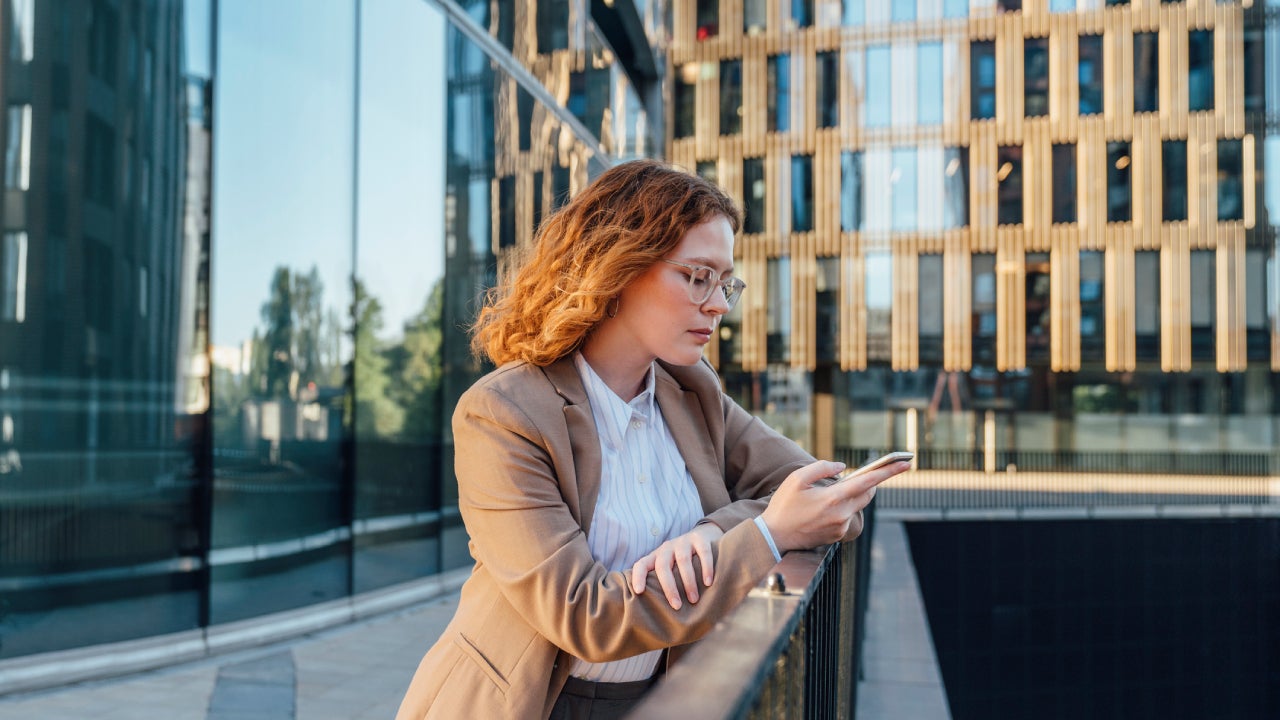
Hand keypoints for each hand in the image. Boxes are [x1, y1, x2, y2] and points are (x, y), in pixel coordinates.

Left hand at [629, 522, 723, 609]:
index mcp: (656, 557)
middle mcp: (667, 548)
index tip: (639, 592)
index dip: (638, 576)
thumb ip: (662, 582)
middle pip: (663, 566)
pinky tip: (708, 583)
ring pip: (683, 560)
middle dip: (669, 587)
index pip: (641, 564)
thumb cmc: (683, 562)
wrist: (703, 536)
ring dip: (688, 582)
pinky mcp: (700, 538)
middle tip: (676, 606)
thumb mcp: (670, 568)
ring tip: (694, 600)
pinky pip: (703, 552)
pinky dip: (706, 568)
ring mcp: (683, 541)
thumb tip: (657, 611)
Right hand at [760, 458, 908, 553]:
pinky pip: (847, 516)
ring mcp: (841, 527)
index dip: (888, 471)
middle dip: (869, 482)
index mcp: (833, 499)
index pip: (867, 482)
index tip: (906, 464)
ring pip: (856, 505)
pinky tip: (821, 509)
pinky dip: (841, 508)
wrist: (773, 537)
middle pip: (867, 494)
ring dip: (851, 495)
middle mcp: (841, 515)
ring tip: (827, 494)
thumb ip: (822, 468)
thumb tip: (842, 468)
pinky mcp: (837, 536)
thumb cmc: (783, 505)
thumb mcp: (797, 479)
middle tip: (864, 473)